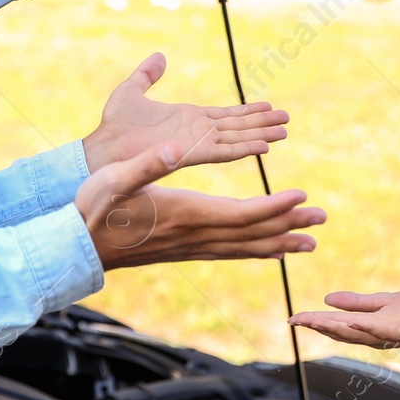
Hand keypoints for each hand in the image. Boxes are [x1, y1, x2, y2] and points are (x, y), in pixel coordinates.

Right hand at [74, 142, 325, 270]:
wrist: (77, 246)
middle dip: (289, 226)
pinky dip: (254, 251)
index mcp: (185, 213)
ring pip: (244, 248)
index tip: (302, 196)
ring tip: (309, 244)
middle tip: (323, 221)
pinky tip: (268, 251)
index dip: (273, 207)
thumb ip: (147, 163)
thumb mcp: (116, 177)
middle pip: (252, 234)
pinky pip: (229, 253)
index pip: (241, 214)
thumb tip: (174, 146)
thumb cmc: (92, 207)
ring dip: (278, 243)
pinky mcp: (184, 251)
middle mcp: (194, 235)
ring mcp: (190, 247)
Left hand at [82, 53, 287, 171]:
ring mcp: (197, 143)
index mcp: (188, 118)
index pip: (225, 115)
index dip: (247, 112)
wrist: (102, 149)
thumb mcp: (132, 91)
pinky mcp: (192, 154)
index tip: (268, 106)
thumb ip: (147, 75)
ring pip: (237, 138)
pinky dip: (245, 148)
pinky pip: (225, 151)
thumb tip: (159, 56)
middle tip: (287, 118)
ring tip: (284, 131)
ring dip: (261, 134)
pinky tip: (264, 146)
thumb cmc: (113, 126)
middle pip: (238, 126)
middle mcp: (198, 132)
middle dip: (262, 122)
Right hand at [290, 291, 399, 363]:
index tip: (292, 318)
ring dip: (334, 328)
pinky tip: (351, 321)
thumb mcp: (383, 302)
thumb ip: (356, 303)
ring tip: (313, 321)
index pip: (335, 324)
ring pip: (357, 334)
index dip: (313, 321)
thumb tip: (327, 299)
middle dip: (317, 326)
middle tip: (294, 321)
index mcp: (368, 326)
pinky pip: (382, 331)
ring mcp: (389, 335)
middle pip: (341, 333)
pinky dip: (366, 328)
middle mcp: (375, 334)